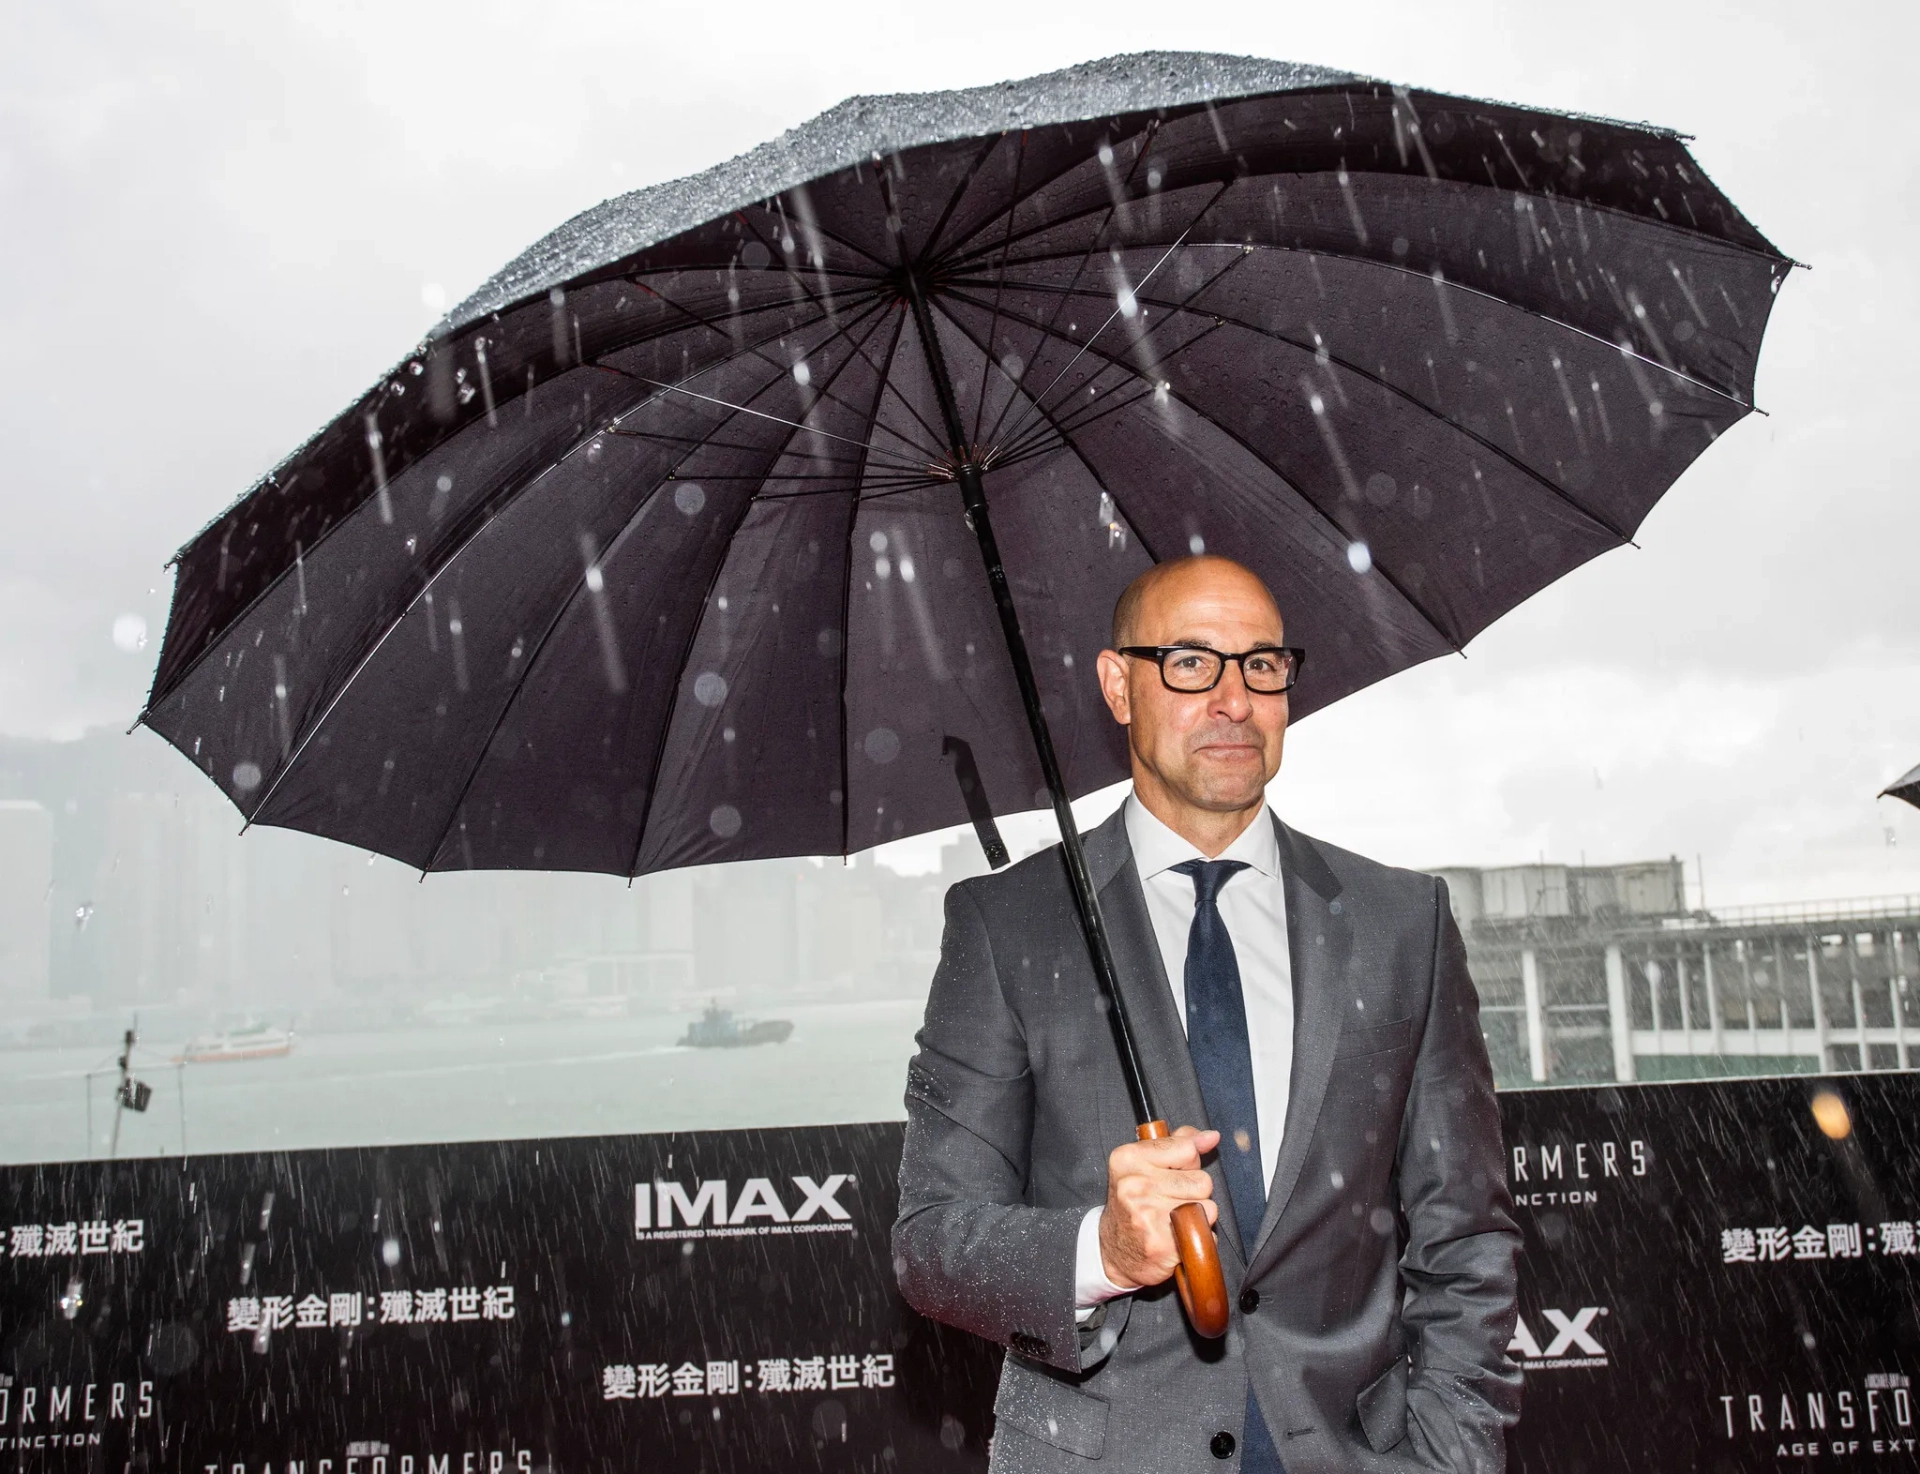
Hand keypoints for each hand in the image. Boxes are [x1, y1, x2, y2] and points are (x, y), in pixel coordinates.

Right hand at [1097, 1126, 1218, 1289]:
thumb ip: (1179, 1143)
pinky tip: (1178, 1236)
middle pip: (1202, 1181)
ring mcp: (1147, 1214)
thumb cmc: (1134, 1204)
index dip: (1188, 1164)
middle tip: (1171, 1201)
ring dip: (1198, 1216)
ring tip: (1174, 1219)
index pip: (1188, 1149)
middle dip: (1194, 1192)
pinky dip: (1199, 1237)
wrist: (1114, 1250)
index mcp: (1129, 1158)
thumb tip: (1210, 1136)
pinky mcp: (1162, 1243)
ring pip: (1208, 1207)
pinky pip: (1206, 1233)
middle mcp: (1134, 1184)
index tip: (1172, 1175)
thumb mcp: (1146, 1164)